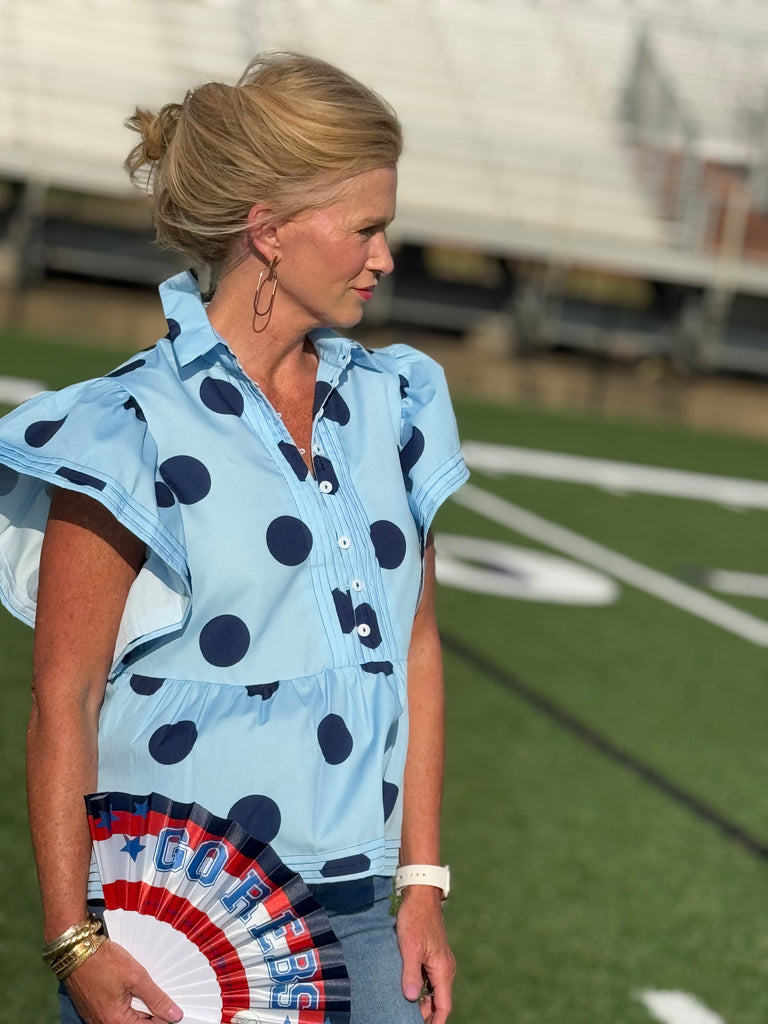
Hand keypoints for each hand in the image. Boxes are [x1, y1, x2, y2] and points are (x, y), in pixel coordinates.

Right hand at [64, 939, 182, 1023]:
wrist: (76, 950)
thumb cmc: (103, 962)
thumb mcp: (136, 977)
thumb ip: (156, 998)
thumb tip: (174, 1014)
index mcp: (115, 1022)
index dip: (165, 1018)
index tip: (175, 1011)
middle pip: (138, 1023)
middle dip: (152, 1011)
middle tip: (164, 996)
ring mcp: (97, 1017)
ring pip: (127, 1017)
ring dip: (140, 1006)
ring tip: (147, 988)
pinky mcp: (94, 1007)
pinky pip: (116, 1010)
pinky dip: (128, 1001)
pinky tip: (134, 988)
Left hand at [397, 886, 455, 1023]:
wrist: (421, 895)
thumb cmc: (415, 919)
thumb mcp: (410, 947)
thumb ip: (411, 973)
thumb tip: (411, 998)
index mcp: (443, 970)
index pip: (444, 1006)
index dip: (435, 1022)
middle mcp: (445, 968)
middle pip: (440, 1001)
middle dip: (428, 1016)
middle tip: (409, 1022)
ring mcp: (440, 962)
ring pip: (435, 991)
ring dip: (424, 1003)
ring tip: (406, 1012)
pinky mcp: (433, 955)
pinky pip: (430, 980)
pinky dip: (422, 990)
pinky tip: (408, 992)